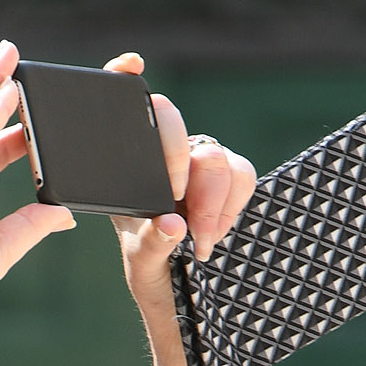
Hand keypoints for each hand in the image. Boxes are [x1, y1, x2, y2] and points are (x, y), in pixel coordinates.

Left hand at [108, 55, 257, 356]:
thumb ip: (152, 243)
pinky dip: (232, 205)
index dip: (123, 79)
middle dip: (175, 158)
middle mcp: (166, 156)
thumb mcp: (140, 261)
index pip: (126, 109)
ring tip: (201, 239)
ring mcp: (201, 165)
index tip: (131, 66)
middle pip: (175, 124)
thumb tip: (174, 225)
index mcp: (130, 165)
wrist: (184, 300)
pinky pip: (242, 175)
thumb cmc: (150, 272)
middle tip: (174, 201)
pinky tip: (216, 235)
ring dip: (210, 196)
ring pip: (214, 154)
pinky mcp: (232, 181)